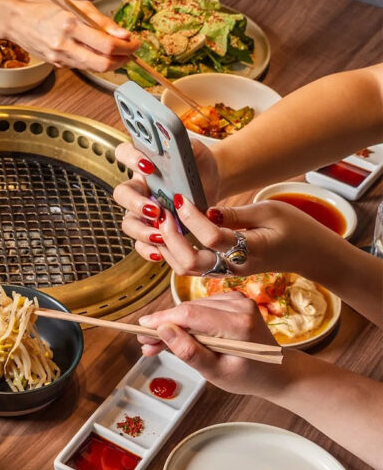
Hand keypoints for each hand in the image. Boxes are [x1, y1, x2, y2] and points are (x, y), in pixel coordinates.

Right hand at [0, 0, 138, 71]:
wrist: (18, 20)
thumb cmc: (46, 9)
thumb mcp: (78, 7)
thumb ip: (102, 22)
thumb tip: (123, 35)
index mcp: (71, 26)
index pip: (106, 44)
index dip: (126, 47)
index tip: (135, 43)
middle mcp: (64, 45)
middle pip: (101, 64)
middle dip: (121, 60)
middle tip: (130, 53)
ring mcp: (60, 58)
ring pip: (93, 69)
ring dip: (110, 63)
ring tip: (118, 53)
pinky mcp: (57, 65)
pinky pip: (82, 67)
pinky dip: (95, 62)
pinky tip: (99, 54)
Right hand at [112, 140, 220, 244]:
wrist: (211, 184)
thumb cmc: (198, 164)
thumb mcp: (195, 149)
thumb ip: (184, 143)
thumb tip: (174, 141)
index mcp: (141, 165)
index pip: (123, 154)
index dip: (130, 159)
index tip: (148, 166)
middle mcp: (136, 188)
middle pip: (121, 195)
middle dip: (135, 203)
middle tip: (155, 210)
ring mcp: (140, 211)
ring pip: (128, 223)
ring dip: (142, 230)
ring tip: (161, 235)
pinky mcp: (151, 230)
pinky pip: (140, 244)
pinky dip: (147, 249)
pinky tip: (159, 252)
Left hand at [123, 191, 341, 276]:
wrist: (308, 254)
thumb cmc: (295, 227)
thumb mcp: (270, 211)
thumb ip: (236, 214)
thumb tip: (206, 211)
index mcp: (252, 250)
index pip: (212, 237)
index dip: (192, 218)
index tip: (180, 198)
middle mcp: (234, 266)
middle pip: (190, 262)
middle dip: (171, 237)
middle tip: (163, 213)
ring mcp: (225, 272)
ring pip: (185, 268)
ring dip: (168, 246)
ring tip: (161, 220)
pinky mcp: (220, 270)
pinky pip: (189, 266)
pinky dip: (173, 251)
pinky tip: (168, 231)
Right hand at [137, 293, 285, 395]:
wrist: (276, 370)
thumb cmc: (248, 376)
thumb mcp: (215, 372)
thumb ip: (189, 352)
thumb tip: (162, 331)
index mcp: (238, 324)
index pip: (190, 314)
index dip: (162, 320)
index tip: (141, 329)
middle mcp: (239, 304)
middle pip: (188, 309)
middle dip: (164, 325)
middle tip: (145, 344)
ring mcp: (237, 299)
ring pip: (191, 307)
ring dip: (173, 324)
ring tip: (158, 344)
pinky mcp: (232, 300)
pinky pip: (200, 308)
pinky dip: (186, 321)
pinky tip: (176, 335)